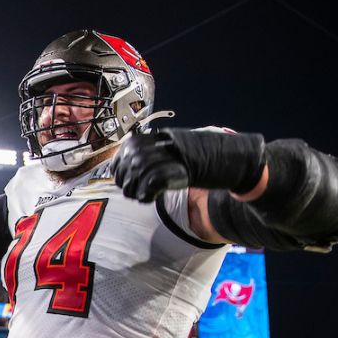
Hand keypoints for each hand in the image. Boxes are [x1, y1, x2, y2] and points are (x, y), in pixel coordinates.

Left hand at [113, 128, 267, 202]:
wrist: (219, 156)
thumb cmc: (191, 155)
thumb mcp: (165, 150)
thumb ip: (143, 156)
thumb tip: (119, 171)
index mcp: (141, 139)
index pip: (118, 162)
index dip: (121, 175)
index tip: (131, 181)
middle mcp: (144, 148)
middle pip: (123, 176)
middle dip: (129, 188)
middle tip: (142, 191)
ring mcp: (154, 161)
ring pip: (132, 185)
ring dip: (137, 194)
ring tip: (149, 194)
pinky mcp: (165, 175)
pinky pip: (145, 192)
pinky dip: (147, 198)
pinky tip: (153, 197)